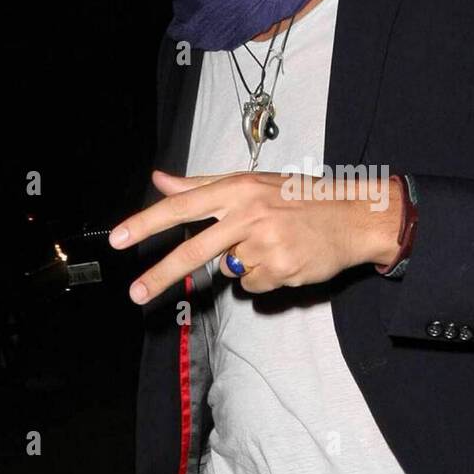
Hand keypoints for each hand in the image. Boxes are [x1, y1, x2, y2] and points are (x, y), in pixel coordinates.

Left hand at [108, 170, 401, 301]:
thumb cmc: (298, 197)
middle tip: (136, 294)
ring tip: (273, 245)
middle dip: (161, 274)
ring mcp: (266, 243)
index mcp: (237, 189)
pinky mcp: (282, 269)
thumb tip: (159, 179)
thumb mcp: (250, 183)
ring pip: (229, 271)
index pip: (182, 206)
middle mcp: (248, 214)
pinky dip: (264, 277)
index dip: (147, 224)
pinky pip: (254, 284)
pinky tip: (285, 258)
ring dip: (243, 265)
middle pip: (193, 250)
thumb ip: (201, 185)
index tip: (119, 240)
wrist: (353, 217)